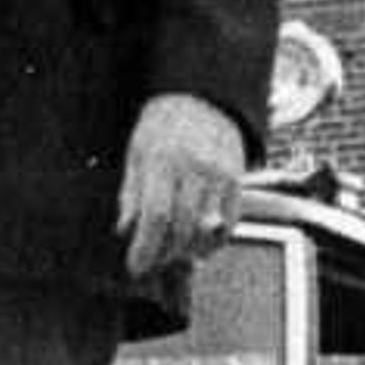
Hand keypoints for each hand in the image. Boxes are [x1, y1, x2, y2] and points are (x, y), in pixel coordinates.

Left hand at [118, 92, 246, 275]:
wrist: (202, 98)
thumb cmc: (163, 128)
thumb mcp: (137, 153)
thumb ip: (131, 193)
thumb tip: (125, 229)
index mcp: (163, 159)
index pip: (156, 216)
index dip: (146, 248)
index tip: (136, 266)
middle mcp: (194, 167)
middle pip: (182, 227)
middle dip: (165, 255)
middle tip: (153, 264)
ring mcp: (220, 174)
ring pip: (206, 230)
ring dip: (188, 251)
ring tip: (173, 255)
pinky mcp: (238, 180)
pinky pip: (229, 223)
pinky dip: (214, 242)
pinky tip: (199, 245)